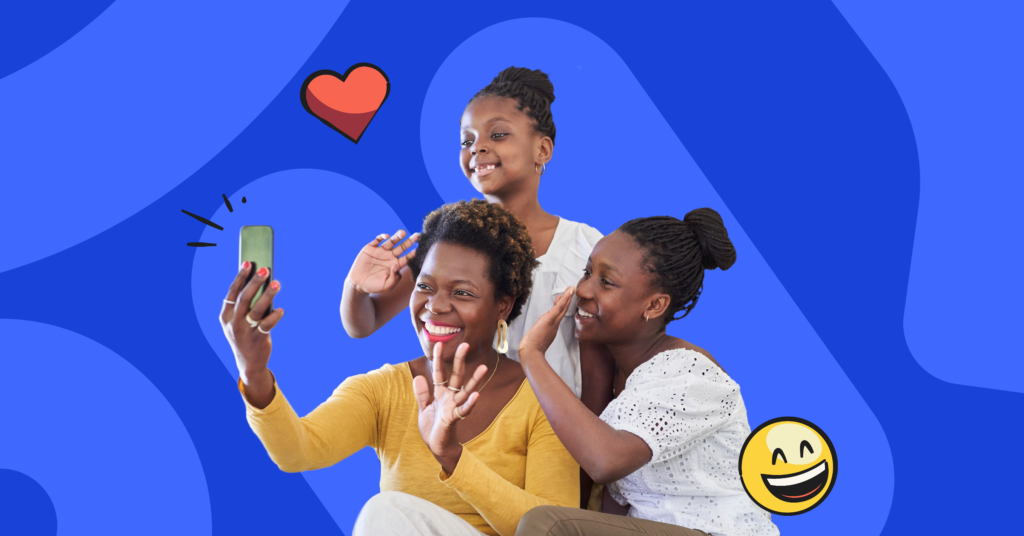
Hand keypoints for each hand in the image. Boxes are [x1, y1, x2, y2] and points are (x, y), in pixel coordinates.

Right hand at [220, 262, 283, 384]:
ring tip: (277, 283)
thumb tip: (258, 281)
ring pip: (257, 309)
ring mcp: (245, 331)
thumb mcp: (238, 321)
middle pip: (244, 298)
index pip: (232, 292)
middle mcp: (234, 322)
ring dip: (268, 295)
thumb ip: (244, 305)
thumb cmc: (245, 334)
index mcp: (226, 315)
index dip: (240, 277)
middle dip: (254, 282)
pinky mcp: (258, 339)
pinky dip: (275, 316)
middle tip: (265, 269)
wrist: (248, 363)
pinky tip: (280, 309)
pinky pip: (267, 325)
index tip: (248, 263)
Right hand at [345, 230, 418, 294]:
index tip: (417, 250)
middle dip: (409, 241)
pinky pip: (377, 240)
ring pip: (391, 241)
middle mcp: (390, 256)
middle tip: (417, 236)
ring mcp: (380, 251)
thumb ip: (394, 278)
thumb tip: (396, 266)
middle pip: (402, 247)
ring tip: (403, 232)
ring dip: (397, 236)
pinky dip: (382, 236)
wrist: (358, 284)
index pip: (407, 257)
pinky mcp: (370, 248)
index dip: (412, 253)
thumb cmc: (374, 286)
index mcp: (396, 265)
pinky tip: (386, 236)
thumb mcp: (387, 286)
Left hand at [412, 341, 488, 473]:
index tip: (439, 344)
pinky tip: (476, 395)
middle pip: (456, 376)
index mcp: (441, 393)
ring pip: (465, 391)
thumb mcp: (424, 408)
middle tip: (465, 345)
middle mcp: (450, 397)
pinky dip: (470, 403)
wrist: (436, 447)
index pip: (440, 373)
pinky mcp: (454, 419)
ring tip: (483, 368)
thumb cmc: (433, 427)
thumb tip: (418, 376)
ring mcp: (453, 407)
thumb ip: (422, 393)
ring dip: (474, 380)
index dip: (438, 359)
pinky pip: (463, 410)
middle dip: (459, 361)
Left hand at [518, 286, 574, 359]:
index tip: (563, 299)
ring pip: (562, 307)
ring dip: (567, 297)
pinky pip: (558, 308)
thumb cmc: (532, 349)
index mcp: (552, 329)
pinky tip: (566, 293)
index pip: (558, 316)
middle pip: (563, 310)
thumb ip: (538, 335)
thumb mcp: (536, 339)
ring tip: (571, 288)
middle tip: (571, 291)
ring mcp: (553, 322)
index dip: (562, 307)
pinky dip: (564, 300)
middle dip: (567, 300)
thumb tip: (537, 332)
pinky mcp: (550, 319)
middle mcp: (555, 325)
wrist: (532, 353)